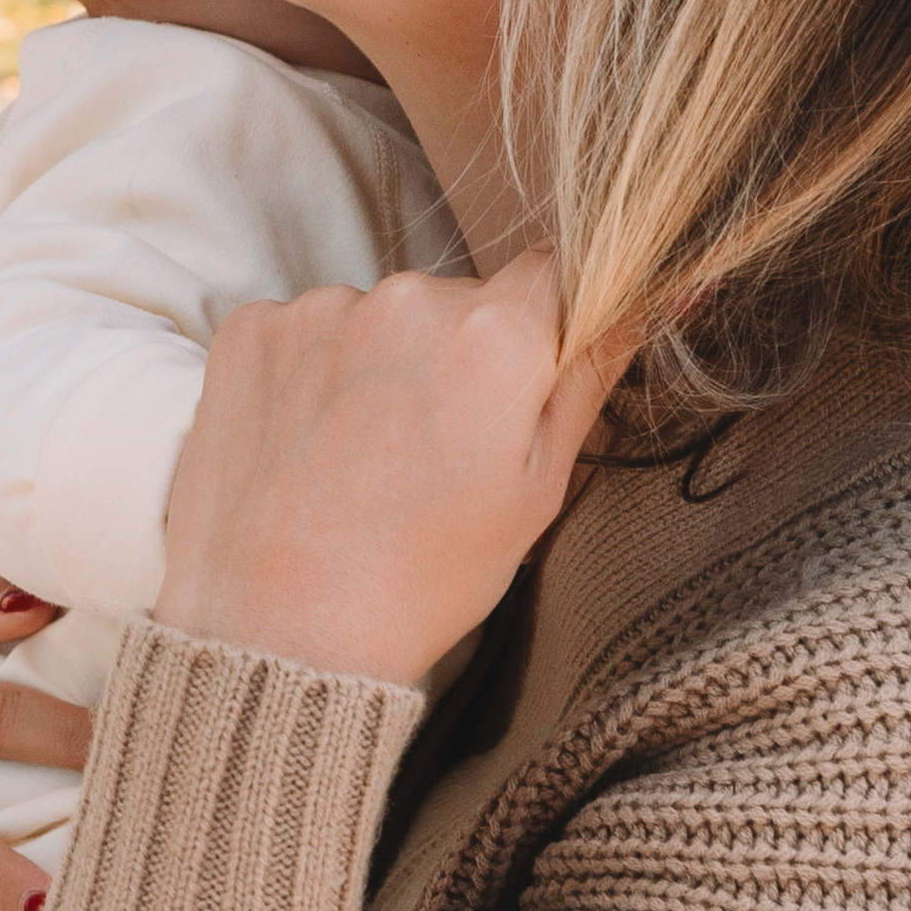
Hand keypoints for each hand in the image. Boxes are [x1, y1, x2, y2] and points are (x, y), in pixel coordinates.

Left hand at [154, 253, 627, 688]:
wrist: (279, 634)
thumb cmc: (422, 578)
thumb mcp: (537, 491)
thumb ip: (591, 374)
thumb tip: (659, 284)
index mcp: (498, 336)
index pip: (552, 276)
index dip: (540, 334)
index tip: (514, 391)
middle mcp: (408, 298)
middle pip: (459, 299)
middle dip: (458, 356)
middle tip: (432, 453)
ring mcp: (319, 309)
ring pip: (379, 315)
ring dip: (380, 365)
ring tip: (361, 461)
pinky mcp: (250, 328)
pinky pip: (305, 330)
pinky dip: (310, 374)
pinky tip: (309, 448)